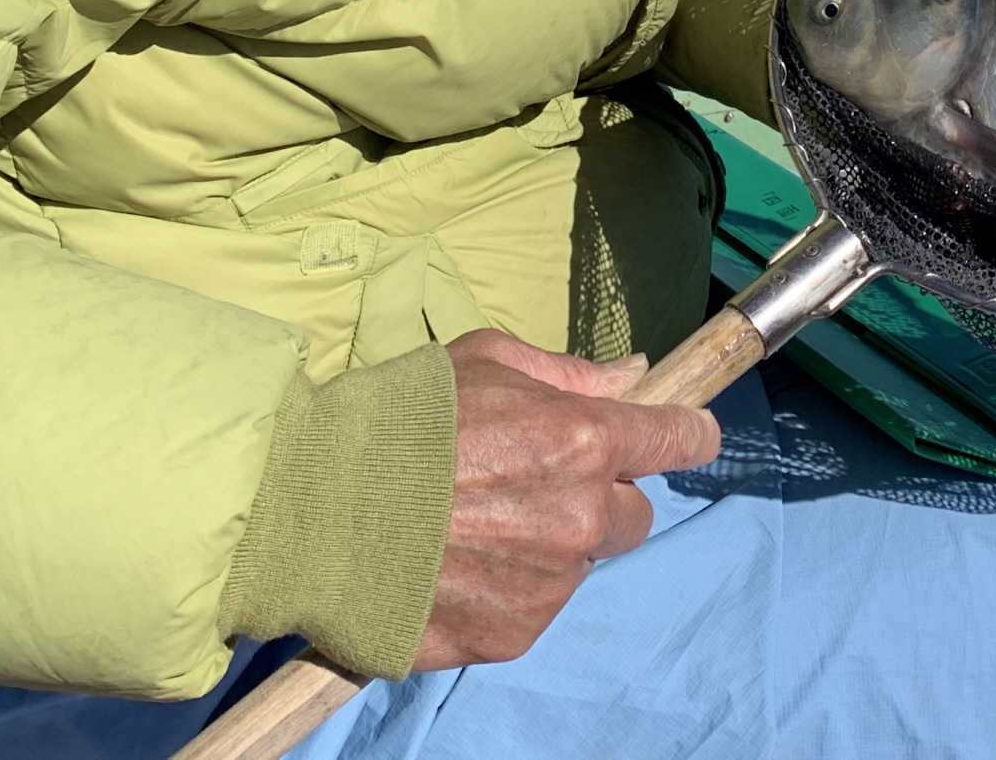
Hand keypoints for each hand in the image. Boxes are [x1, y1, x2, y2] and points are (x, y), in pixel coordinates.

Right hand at [412, 329, 721, 671]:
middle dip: (600, 498)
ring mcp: (549, 583)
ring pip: (580, 564)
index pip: (679, 440)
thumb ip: (571, 374)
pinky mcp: (512, 634)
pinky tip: (455, 565)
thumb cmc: (397, 419)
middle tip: (532, 485)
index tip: (683, 435)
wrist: (312, 508)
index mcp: (584, 438)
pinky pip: (534, 608)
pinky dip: (508, 592)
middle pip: (634, 514)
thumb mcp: (486, 361)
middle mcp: (581, 516)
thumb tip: (637, 375)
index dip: (684, 435)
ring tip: (473, 526)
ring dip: (549, 547)